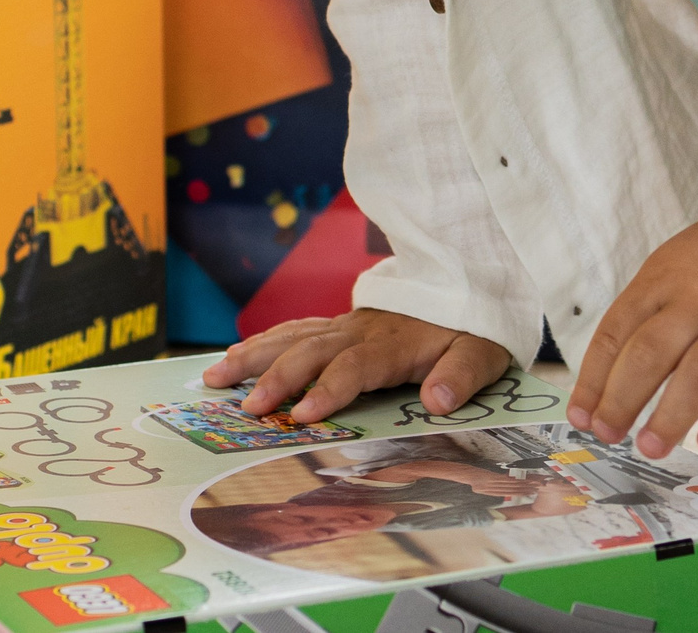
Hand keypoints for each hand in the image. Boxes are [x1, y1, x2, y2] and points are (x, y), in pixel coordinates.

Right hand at [204, 308, 511, 425]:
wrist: (465, 282)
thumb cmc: (473, 326)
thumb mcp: (482, 352)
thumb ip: (461, 375)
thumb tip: (438, 401)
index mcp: (393, 343)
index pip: (354, 367)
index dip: (328, 390)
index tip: (301, 415)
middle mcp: (360, 330)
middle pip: (311, 351)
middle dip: (276, 378)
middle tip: (245, 408)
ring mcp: (346, 324)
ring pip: (292, 337)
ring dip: (253, 356)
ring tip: (215, 377)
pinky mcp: (339, 323)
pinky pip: (295, 329)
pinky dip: (264, 341)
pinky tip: (236, 354)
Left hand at [567, 216, 697, 458]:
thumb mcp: (666, 272)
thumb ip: (640, 323)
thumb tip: (604, 392)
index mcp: (663, 280)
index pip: (618, 331)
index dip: (594, 378)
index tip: (581, 416)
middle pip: (654, 352)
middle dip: (624, 399)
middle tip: (608, 434)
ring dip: (673, 416)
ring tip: (651, 447)